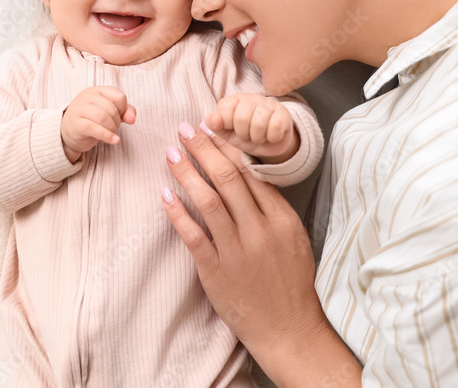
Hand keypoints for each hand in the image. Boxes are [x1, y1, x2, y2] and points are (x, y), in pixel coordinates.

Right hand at [60, 86, 136, 162]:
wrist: (69, 133)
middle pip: (111, 108)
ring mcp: (79, 109)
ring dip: (112, 129)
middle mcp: (86, 97)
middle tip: (113, 128)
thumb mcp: (110, 113)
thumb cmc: (92, 120)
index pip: (119, 96)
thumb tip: (132, 119)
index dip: (123, 109)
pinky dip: (107, 136)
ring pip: (103, 117)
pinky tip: (114, 140)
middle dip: (117, 122)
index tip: (118, 117)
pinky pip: (94, 128)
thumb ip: (125, 111)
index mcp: (96, 91)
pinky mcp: (76, 124)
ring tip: (111, 133)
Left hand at [161, 124, 360, 385]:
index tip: (209, 130)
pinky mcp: (216, 271)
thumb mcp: (292, 237)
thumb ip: (271, 207)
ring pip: (208, 200)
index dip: (225, 148)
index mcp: (280, 218)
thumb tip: (247, 174)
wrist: (290, 329)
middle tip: (185, 129)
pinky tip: (165, 194)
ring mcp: (237, 251)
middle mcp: (259, 230)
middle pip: (227, 178)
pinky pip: (194, 235)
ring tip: (171, 152)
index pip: (249, 172)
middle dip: (203, 149)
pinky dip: (178, 212)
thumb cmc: (291, 282)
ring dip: (186, 172)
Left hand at [205, 93, 298, 162]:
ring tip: (259, 136)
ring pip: (259, 123)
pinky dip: (272, 137)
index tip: (233, 129)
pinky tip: (271, 135)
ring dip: (258, 137)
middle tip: (248, 135)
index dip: (228, 125)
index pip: (224, 110)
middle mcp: (250, 98)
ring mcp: (268, 103)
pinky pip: (275, 127)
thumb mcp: (227, 133)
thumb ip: (215, 125)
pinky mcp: (284, 112)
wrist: (269, 144)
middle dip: (244, 134)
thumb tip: (210, 119)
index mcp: (233, 101)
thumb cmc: (245, 135)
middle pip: (241, 118)